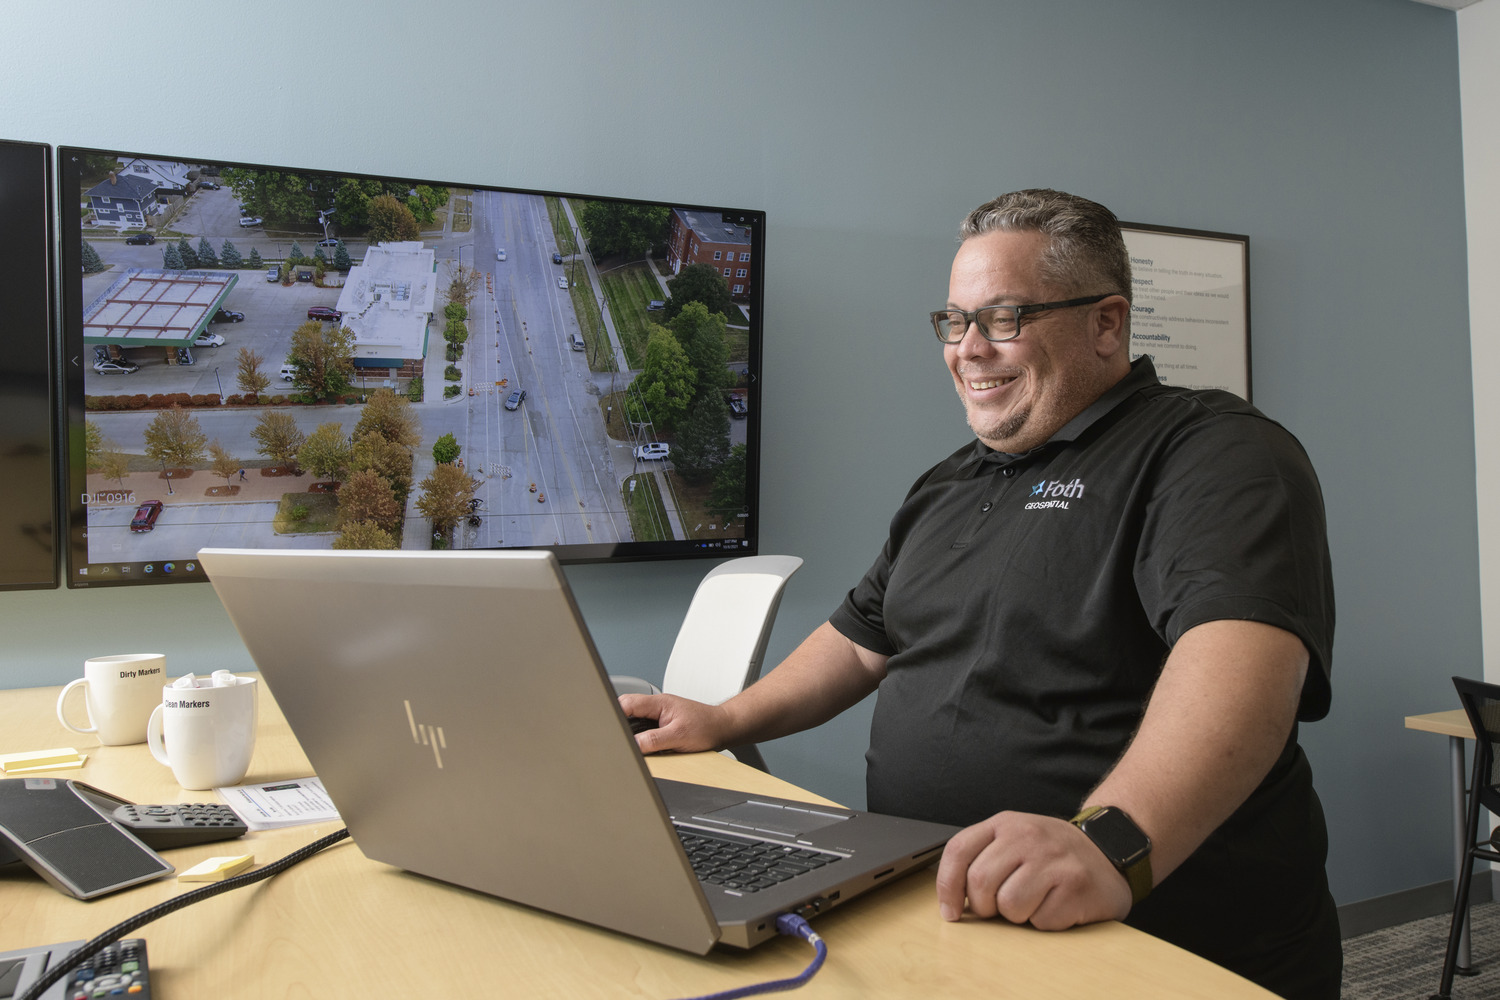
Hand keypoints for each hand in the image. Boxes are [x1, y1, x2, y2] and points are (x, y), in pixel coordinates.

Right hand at [618, 693, 731, 754]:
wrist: (723, 729)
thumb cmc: (707, 727)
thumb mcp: (678, 736)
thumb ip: (654, 739)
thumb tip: (633, 745)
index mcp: (658, 702)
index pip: (627, 703)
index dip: (614, 715)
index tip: (610, 730)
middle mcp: (656, 707)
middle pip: (627, 712)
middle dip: (621, 726)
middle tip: (619, 741)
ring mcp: (659, 716)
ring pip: (635, 722)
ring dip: (632, 734)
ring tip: (633, 744)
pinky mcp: (662, 725)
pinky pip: (645, 731)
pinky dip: (642, 739)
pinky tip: (645, 747)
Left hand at [934, 811, 1131, 930]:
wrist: (1108, 852)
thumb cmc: (1051, 854)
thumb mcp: (1014, 841)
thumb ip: (981, 859)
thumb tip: (951, 901)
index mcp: (1005, 824)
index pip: (958, 851)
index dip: (947, 887)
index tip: (951, 913)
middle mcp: (1028, 836)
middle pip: (980, 883)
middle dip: (986, 907)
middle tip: (1002, 907)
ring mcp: (1053, 859)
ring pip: (1010, 906)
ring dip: (1017, 916)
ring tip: (1034, 901)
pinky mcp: (1076, 885)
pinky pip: (1041, 921)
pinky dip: (1045, 922)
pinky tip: (1058, 904)